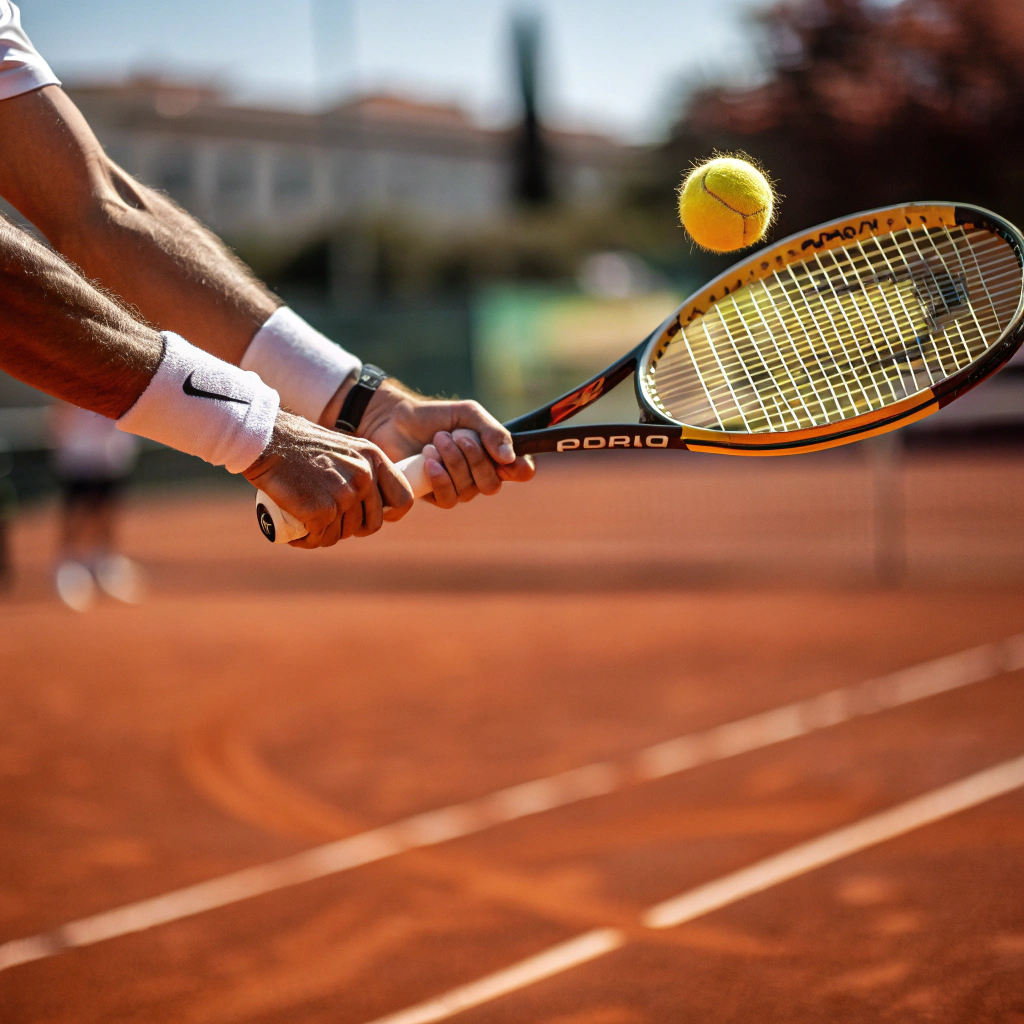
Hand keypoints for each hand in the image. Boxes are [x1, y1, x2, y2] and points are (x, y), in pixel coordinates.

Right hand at [244, 410, 413, 547]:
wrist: (267, 440)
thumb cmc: (299, 445)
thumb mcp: (344, 449)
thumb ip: (361, 469)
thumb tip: (372, 501)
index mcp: (374, 459)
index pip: (403, 499)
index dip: (389, 515)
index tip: (369, 517)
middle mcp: (365, 477)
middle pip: (371, 524)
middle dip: (349, 528)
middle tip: (327, 521)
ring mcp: (345, 495)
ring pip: (343, 534)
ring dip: (325, 534)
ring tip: (306, 522)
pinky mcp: (323, 511)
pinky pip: (320, 539)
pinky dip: (306, 541)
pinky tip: (297, 534)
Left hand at [355, 381, 535, 507]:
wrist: (394, 420)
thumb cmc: (434, 416)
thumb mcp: (467, 414)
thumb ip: (492, 431)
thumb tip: (509, 458)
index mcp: (493, 454)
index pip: (521, 471)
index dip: (521, 470)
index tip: (508, 460)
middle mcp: (479, 475)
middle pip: (493, 484)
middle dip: (474, 458)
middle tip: (455, 436)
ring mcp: (459, 488)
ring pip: (469, 491)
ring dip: (452, 463)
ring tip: (435, 441)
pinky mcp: (436, 496)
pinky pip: (449, 499)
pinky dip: (439, 478)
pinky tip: (427, 460)